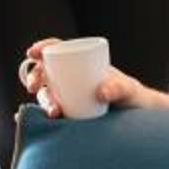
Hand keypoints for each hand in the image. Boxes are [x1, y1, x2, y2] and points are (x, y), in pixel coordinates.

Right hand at [14, 38, 152, 118]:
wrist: (136, 120)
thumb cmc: (131, 97)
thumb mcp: (127, 90)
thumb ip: (119, 89)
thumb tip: (101, 92)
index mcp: (80, 63)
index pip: (56, 50)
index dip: (42, 48)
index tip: (33, 52)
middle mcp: (69, 79)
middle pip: (45, 73)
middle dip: (35, 78)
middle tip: (35, 88)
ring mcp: (67, 96)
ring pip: (47, 95)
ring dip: (43, 102)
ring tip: (54, 113)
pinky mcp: (68, 114)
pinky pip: (49, 113)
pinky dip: (38, 117)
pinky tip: (33, 121)